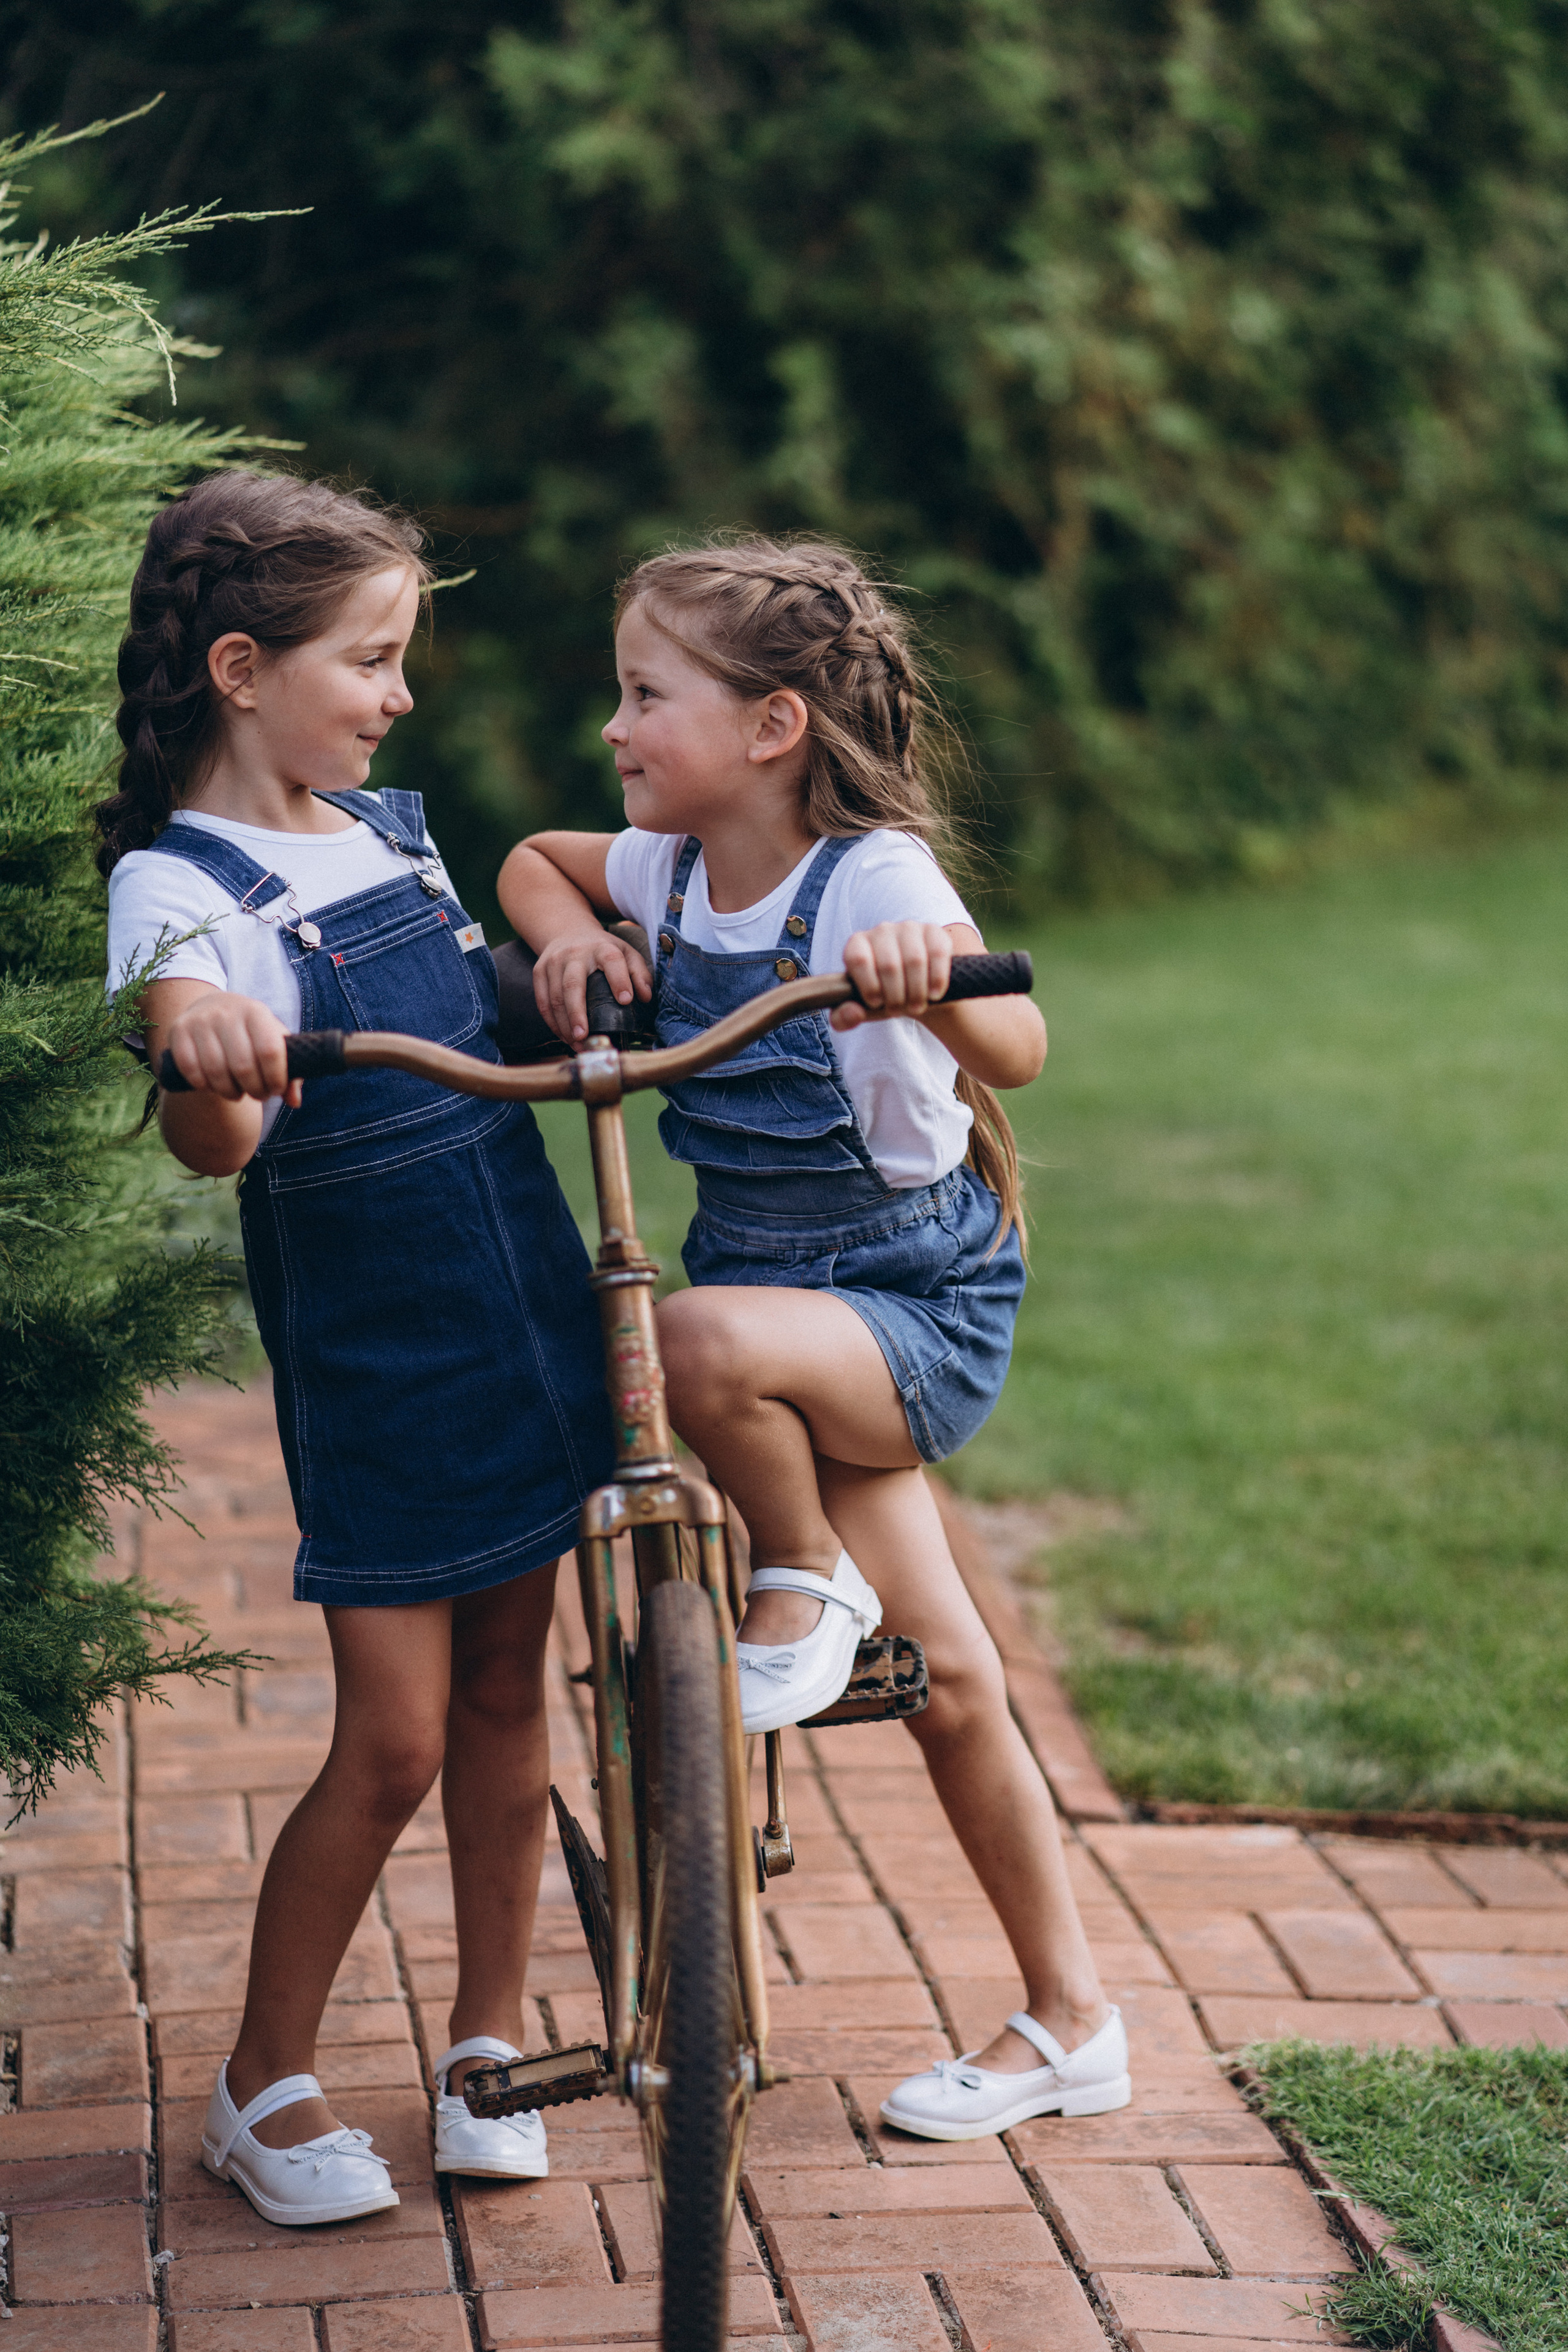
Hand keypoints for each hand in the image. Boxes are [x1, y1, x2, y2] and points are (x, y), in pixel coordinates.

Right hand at [162, 992, 302, 1106]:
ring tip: (237, 1093)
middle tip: (258, 1094)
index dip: (275, 1078)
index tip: (275, 1090)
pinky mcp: (178, 1030)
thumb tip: (294, 1101)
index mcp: (256, 1012)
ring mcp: (200, 1020)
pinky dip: (203, 1086)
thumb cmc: (251, 1033)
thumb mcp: (273, 1041)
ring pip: (215, 1071)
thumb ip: (290, 1071)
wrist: (212, 1008)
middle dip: (254, 1090)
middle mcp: (227, 1012)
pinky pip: (190, 1069)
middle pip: (242, 1066)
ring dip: (229, 1092)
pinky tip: (213, 1086)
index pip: (270, 1050)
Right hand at [532, 926, 651, 1043]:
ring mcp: (553, 962)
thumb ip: (639, 973)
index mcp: (602, 948)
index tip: (626, 1001)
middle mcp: (575, 954)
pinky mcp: (539, 971)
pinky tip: (564, 1036)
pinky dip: (552, 1022)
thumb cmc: (602, 949)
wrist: (567, 931)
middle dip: (577, 1013)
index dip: (619, 980)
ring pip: (554, 997)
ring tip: (576, 1043)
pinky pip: (542, 1001)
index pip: (612, 961)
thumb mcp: (625, 953)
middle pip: (572, 984)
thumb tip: (645, 997)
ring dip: (564, 1025)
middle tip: (584, 1036)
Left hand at [831, 922, 954, 1030]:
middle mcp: (881, 931)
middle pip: (889, 964)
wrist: (915, 989)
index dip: (868, 985)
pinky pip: (937, 953)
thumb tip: (853, 1013)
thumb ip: (845, 1018)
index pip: (858, 959)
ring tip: (916, 1007)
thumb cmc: (883, 997)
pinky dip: (937, 979)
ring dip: (917, 991)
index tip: (876, 1003)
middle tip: (899, 1012)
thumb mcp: (862, 1010)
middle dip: (895, 996)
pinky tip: (933, 994)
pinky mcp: (934, 932)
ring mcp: (909, 928)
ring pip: (915, 960)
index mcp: (857, 944)